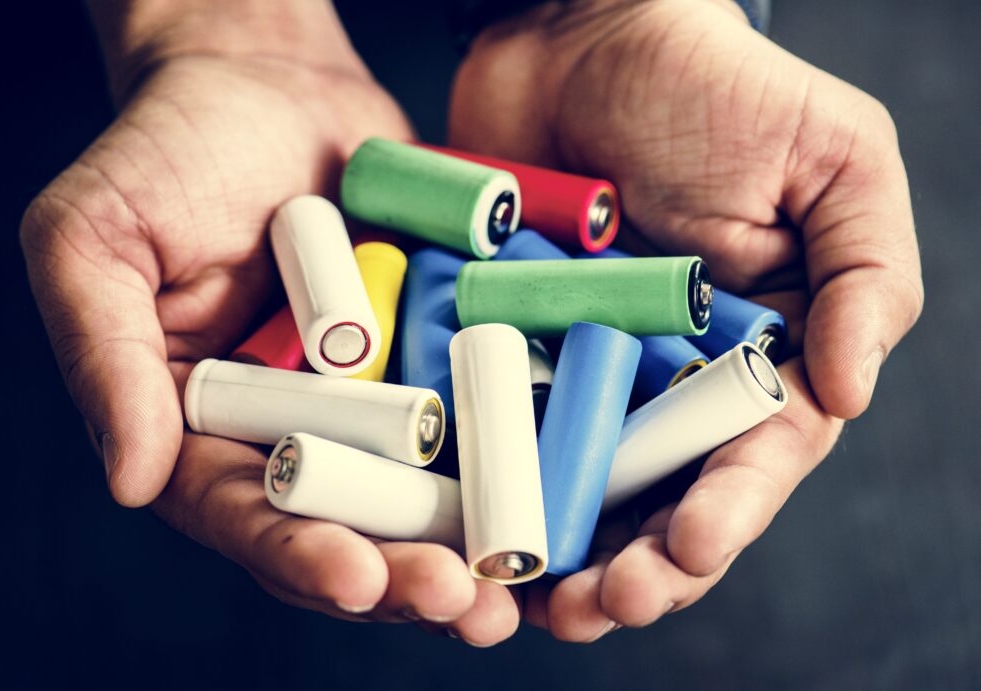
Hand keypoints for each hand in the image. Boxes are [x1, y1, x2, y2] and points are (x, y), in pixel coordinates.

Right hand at [22, 3, 514, 641]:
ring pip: (425, 489)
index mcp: (206, 426)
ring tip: (518, 579)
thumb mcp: (95, 239)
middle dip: (403, 573)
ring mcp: (375, 396)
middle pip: (351, 523)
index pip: (247, 515)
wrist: (270, 80)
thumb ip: (102, 358)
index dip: (300, 555)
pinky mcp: (435, 353)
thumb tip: (132, 482)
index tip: (356, 577)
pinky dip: (518, 454)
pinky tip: (561, 490)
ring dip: (470, 540)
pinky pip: (480, 411)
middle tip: (460, 601)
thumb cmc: (166, 150)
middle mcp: (297, 428)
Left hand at [449, 0, 921, 639]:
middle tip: (592, 608)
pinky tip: (458, 529)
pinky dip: (478, 483)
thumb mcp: (833, 162)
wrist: (580, 33)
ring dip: (550, 552)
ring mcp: (578, 368)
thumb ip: (868, 276)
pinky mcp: (502, 346)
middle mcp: (665, 378)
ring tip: (524, 600)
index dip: (724, 515)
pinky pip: (489, 427)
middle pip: (652, 496)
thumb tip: (849, 393)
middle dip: (631, 565)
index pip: (750, 460)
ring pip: (568, 486)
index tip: (684, 547)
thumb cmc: (715, 87)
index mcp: (755, 352)